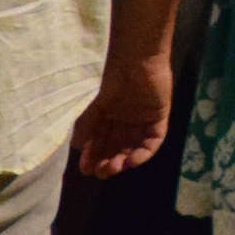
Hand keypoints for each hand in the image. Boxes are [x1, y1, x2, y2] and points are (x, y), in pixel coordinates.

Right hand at [71, 52, 171, 178]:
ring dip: (124, 160)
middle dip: (108, 162)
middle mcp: (127, 123)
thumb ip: (87, 125)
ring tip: (114, 169)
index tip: (85, 170)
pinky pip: (153, 142)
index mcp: (111, 118)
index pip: (101, 143)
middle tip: (101, 173)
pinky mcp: (159, 120)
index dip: (93, 156)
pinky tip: (132, 161)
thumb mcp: (97, 105)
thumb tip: (75, 146)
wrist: (137, 62)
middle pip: (117, 148)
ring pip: (133, 148)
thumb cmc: (115, 79)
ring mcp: (143, 122)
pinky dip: (143, 153)